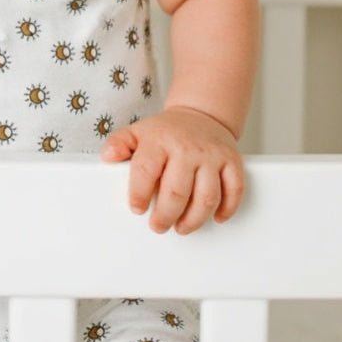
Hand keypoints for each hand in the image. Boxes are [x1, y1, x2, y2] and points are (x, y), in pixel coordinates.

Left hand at [100, 105, 244, 234]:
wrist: (201, 114)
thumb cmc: (166, 131)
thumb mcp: (137, 132)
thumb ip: (119, 144)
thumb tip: (107, 157)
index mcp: (159, 140)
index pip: (146, 171)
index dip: (139, 195)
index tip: (137, 209)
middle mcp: (187, 148)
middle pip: (177, 191)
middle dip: (166, 216)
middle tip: (159, 226)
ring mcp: (211, 155)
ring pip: (206, 197)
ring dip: (194, 219)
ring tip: (182, 227)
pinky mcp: (232, 161)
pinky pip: (234, 190)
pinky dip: (227, 209)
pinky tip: (216, 218)